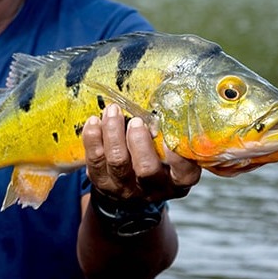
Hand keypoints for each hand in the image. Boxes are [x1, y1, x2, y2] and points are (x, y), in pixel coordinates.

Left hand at [83, 103, 200, 203]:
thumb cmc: (155, 162)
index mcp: (176, 181)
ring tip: (113, 111)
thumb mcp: (169, 154)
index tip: (170, 137)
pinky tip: (94, 121)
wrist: (128, 190)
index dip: (178, 158)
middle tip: (136, 121)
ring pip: (117, 161)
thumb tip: (167, 88)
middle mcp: (152, 188)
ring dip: (114, 132)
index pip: (184, 174)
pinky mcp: (101, 182)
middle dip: (139, 141)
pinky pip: (94, 160)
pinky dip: (93, 138)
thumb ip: (170, 132)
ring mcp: (125, 188)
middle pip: (146, 169)